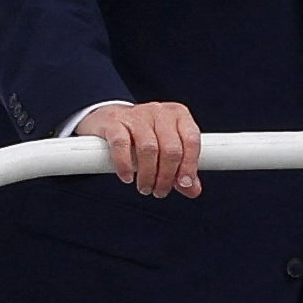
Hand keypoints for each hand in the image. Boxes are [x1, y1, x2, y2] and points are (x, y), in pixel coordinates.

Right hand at [75, 102, 201, 198]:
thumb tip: (193, 190)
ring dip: (148, 175)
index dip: (189, 165)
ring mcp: (136, 115)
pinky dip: (125, 165)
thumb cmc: (143, 136)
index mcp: (178, 115)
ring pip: (148, 148)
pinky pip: (121, 144)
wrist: (109, 120)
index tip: (184, 184)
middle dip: (167, 176)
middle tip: (160, 191)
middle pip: (171, 148)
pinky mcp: (113, 121)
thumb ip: (180, 169)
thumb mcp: (166, 149)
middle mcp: (159, 111)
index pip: (191, 140)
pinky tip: (127, 177)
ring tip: (145, 188)